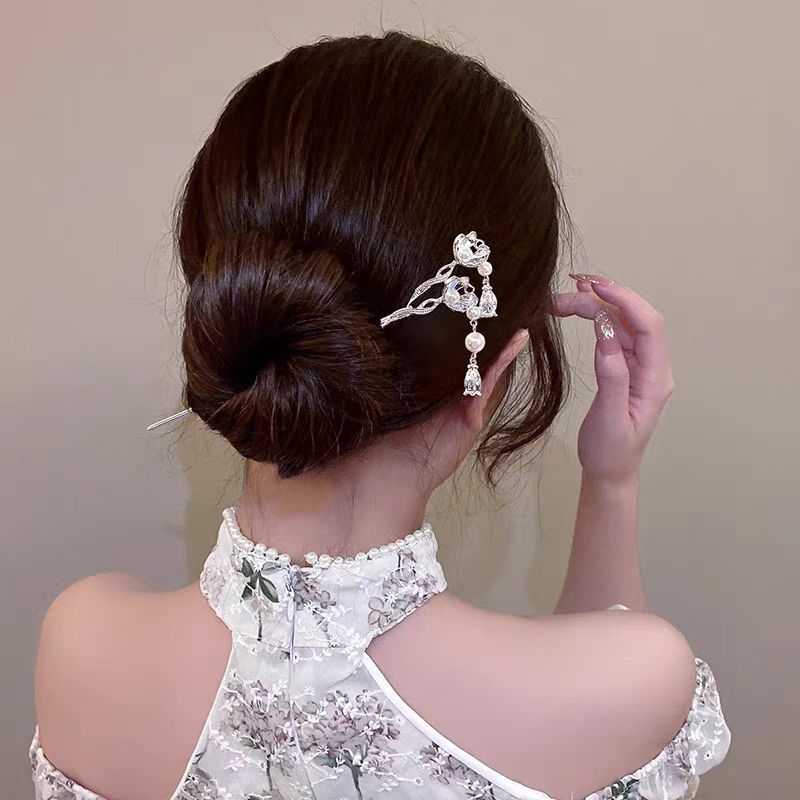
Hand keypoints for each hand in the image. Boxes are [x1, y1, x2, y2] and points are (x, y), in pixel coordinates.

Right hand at [550, 274, 674, 484]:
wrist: (609, 473)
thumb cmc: (611, 453)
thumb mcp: (609, 418)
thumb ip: (611, 377)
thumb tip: (604, 336)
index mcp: (656, 379)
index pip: (649, 327)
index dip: (625, 301)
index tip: (596, 288)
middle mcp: (652, 367)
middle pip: (634, 319)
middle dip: (606, 298)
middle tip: (569, 291)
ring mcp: (638, 366)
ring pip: (621, 324)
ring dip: (597, 306)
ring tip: (565, 299)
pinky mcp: (623, 368)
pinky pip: (613, 335)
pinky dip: (596, 319)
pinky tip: (580, 309)